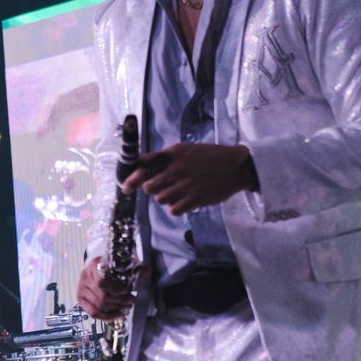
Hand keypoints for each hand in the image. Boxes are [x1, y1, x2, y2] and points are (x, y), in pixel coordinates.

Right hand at [77, 256, 137, 322]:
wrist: (97, 268)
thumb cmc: (110, 268)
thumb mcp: (121, 265)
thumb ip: (133, 269)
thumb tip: (146, 271)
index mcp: (94, 265)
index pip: (102, 282)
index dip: (117, 289)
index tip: (129, 291)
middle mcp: (85, 277)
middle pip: (102, 296)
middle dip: (120, 301)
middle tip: (131, 301)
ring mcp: (81, 289)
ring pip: (99, 305)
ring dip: (115, 309)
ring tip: (126, 308)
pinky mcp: (81, 299)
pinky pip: (93, 313)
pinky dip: (107, 316)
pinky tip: (117, 314)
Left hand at [125, 144, 253, 215]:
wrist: (235, 166)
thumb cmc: (207, 157)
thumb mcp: (184, 150)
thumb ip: (163, 157)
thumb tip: (139, 164)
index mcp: (172, 155)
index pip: (143, 166)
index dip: (131, 178)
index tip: (125, 186)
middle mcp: (177, 169)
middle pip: (148, 186)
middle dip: (151, 189)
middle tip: (161, 188)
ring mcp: (186, 185)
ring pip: (160, 199)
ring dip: (165, 198)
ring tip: (177, 192)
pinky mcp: (195, 198)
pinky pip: (173, 209)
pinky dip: (176, 207)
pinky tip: (184, 200)